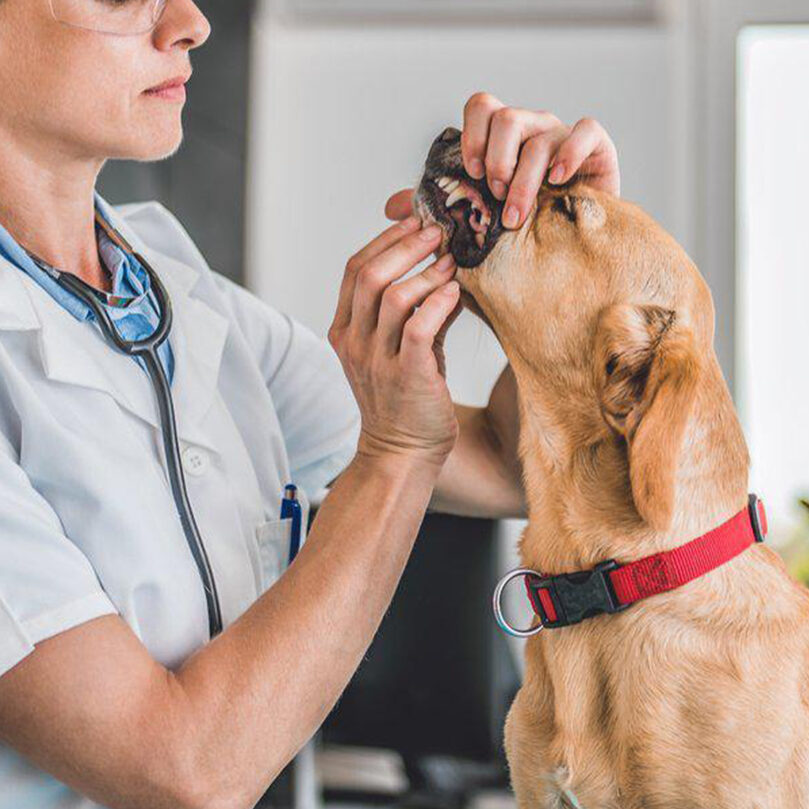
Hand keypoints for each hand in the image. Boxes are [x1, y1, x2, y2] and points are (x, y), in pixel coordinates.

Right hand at [329, 217, 462, 466]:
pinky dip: (438, 303)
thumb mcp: (399, 349)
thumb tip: (446, 272)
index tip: (414, 221)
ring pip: (393, 296)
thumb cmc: (404, 399)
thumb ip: (416, 312)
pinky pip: (418, 327)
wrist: (401, 454)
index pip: (354, 270)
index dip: (385, 240)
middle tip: (437, 231)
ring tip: (453, 262)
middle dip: (405, 244)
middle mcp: (354, 343)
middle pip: (368, 274)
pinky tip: (455, 293)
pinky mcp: (406, 377)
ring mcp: (376, 361)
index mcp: (345, 331)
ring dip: (426, 272)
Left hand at [385, 96, 619, 228]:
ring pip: (540, 133)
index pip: (482, 107)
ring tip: (516, 213)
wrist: (568, 260)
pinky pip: (586, 131)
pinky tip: (558, 180)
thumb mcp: (473, 224)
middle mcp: (532, 131)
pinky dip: (571, 152)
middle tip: (493, 197)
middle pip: (507, 116)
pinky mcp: (597, 150)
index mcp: (502, 140)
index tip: (470, 173)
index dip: (472, 134)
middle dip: (496, 159)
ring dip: (524, 176)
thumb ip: (438, 210)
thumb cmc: (519, 236)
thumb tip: (391, 207)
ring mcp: (564, 137)